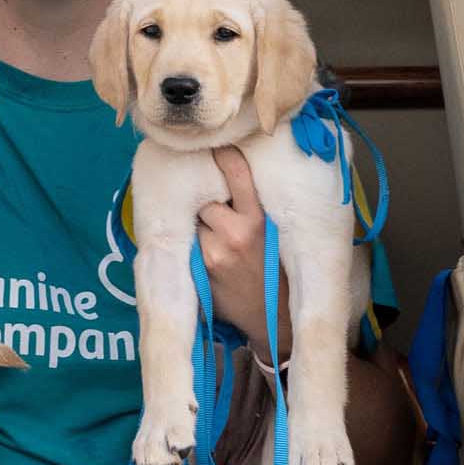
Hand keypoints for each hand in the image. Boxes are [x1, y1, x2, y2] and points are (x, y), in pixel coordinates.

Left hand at [194, 147, 291, 350]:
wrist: (272, 318)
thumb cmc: (275, 270)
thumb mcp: (276, 233)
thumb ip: (254, 207)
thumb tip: (230, 170)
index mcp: (259, 220)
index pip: (237, 174)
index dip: (224, 156)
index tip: (218, 146)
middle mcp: (235, 233)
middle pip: (205, 199)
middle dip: (208, 204)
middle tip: (220, 216)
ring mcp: (213, 254)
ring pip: (193, 222)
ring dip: (199, 227)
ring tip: (215, 241)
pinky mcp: (199, 271)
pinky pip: (187, 245)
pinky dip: (192, 246)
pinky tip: (206, 255)